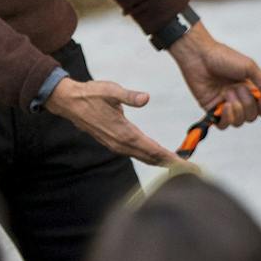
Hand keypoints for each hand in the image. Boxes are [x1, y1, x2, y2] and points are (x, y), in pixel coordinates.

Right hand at [46, 77, 178, 165]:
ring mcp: (116, 145)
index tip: (186, 165)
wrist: (69, 102)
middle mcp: (121, 143)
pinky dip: (149, 157)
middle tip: (191, 170)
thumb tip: (146, 98)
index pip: (153, 149)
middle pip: (151, 158)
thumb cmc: (90, 94)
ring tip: (178, 165)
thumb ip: (129, 95)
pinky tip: (156, 156)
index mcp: (124, 133)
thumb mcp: (110, 90)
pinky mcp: (113, 143)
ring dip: (161, 162)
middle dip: (171, 164)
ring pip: (143, 157)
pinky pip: (135, 153)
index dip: (171, 158)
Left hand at [169, 24, 260, 127]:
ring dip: (236, 108)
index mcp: (250, 89)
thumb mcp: (250, 67)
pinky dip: (227, 118)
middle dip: (248, 104)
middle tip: (238, 88)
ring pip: (239, 122)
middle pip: (252, 116)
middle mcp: (239, 99)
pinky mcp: (212, 110)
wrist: (200, 56)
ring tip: (227, 93)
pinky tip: (224, 105)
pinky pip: (224, 125)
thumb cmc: (224, 57)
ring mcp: (225, 106)